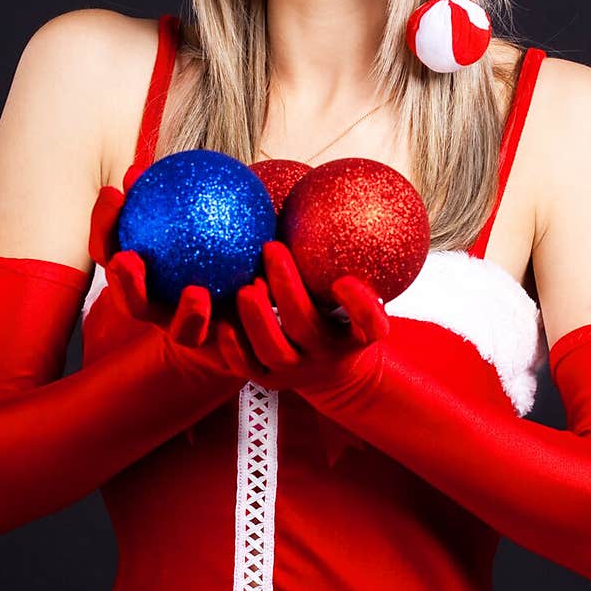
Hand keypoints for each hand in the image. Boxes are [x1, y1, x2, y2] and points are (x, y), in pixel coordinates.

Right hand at [87, 177, 258, 381]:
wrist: (252, 295)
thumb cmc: (216, 239)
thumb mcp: (197, 214)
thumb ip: (174, 195)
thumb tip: (142, 164)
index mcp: (144, 279)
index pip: (113, 254)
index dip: (104, 228)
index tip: (113, 193)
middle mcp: (163, 310)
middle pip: (134, 305)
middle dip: (125, 286)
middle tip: (128, 258)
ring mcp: (194, 333)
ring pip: (184, 331)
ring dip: (187, 315)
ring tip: (196, 293)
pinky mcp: (228, 349)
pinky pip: (236, 339)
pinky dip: (244, 319)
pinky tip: (258, 288)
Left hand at [234, 240, 389, 391]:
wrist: (335, 376)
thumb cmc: (346, 322)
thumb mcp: (364, 301)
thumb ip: (358, 268)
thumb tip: (352, 210)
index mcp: (354, 337)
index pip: (368, 325)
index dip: (360, 305)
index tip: (344, 279)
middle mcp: (325, 356)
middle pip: (306, 326)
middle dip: (288, 288)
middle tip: (272, 247)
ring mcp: (295, 371)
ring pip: (274, 351)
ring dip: (257, 318)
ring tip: (245, 287)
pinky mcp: (267, 381)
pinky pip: (247, 366)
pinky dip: (234, 346)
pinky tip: (222, 320)